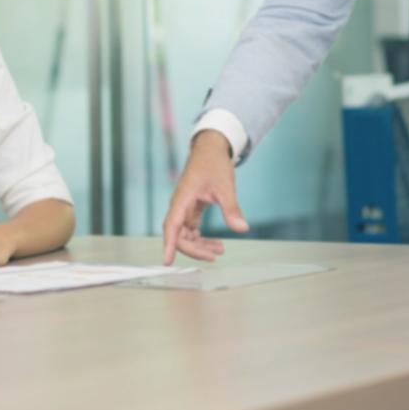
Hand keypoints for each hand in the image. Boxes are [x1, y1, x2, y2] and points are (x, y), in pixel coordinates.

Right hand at [161, 130, 248, 264]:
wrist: (211, 147)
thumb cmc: (214, 163)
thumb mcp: (225, 186)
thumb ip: (231, 208)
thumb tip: (241, 228)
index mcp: (182, 199)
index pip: (172, 226)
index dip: (168, 245)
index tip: (166, 261)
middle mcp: (179, 205)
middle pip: (179, 234)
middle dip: (194, 248)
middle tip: (215, 255)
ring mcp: (184, 207)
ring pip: (185, 233)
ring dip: (200, 245)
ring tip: (220, 250)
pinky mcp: (191, 207)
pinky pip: (191, 228)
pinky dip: (201, 237)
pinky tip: (215, 243)